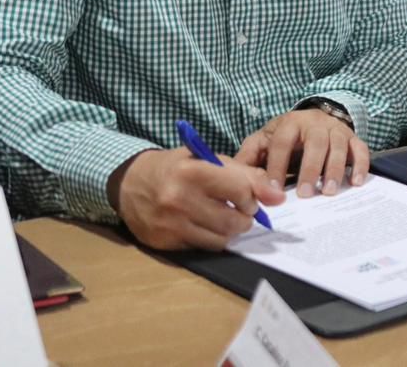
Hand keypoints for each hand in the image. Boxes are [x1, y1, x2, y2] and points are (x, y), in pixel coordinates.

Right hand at [108, 148, 283, 250]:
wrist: (128, 183)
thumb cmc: (175, 167)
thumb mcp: (208, 159)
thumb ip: (245, 174)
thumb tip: (277, 197)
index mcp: (192, 171)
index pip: (240, 191)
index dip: (251, 196)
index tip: (248, 196)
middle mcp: (178, 199)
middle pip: (233, 221)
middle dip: (245, 218)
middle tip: (241, 210)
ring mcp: (170, 225)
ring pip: (221, 239)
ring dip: (231, 231)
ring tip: (225, 217)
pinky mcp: (164, 243)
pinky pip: (202, 247)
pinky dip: (212, 238)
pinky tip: (205, 225)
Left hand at [235, 109, 369, 197]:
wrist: (313, 119)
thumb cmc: (286, 136)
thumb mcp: (265, 140)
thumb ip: (250, 156)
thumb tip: (234, 176)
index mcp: (290, 123)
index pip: (282, 143)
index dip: (278, 165)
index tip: (274, 189)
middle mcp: (315, 123)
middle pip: (315, 143)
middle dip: (310, 169)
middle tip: (305, 194)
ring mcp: (336, 129)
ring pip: (338, 147)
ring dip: (335, 170)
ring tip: (329, 192)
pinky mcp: (352, 137)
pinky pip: (360, 149)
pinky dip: (361, 165)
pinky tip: (357, 182)